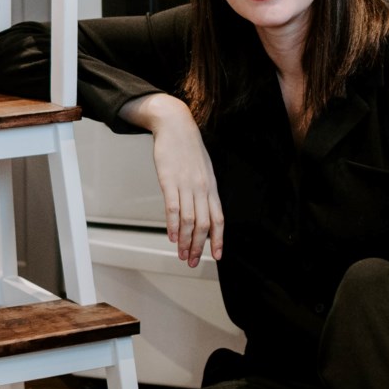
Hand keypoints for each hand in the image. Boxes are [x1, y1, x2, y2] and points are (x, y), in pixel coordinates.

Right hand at [118, 93, 223, 266]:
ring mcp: (186, 185)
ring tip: (181, 255)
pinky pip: (173, 208)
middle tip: (192, 262)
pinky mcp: (170, 181)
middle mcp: (202, 188)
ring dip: (185, 241)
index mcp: (212, 187)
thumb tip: (203, 211)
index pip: (219, 219)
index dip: (218, 240)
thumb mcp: (203, 170)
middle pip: (204, 225)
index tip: (216, 257)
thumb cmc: (188, 149)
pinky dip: (173, 225)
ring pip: (190, 221)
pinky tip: (172, 236)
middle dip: (199, 247)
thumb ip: (204, 190)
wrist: (176, 126)